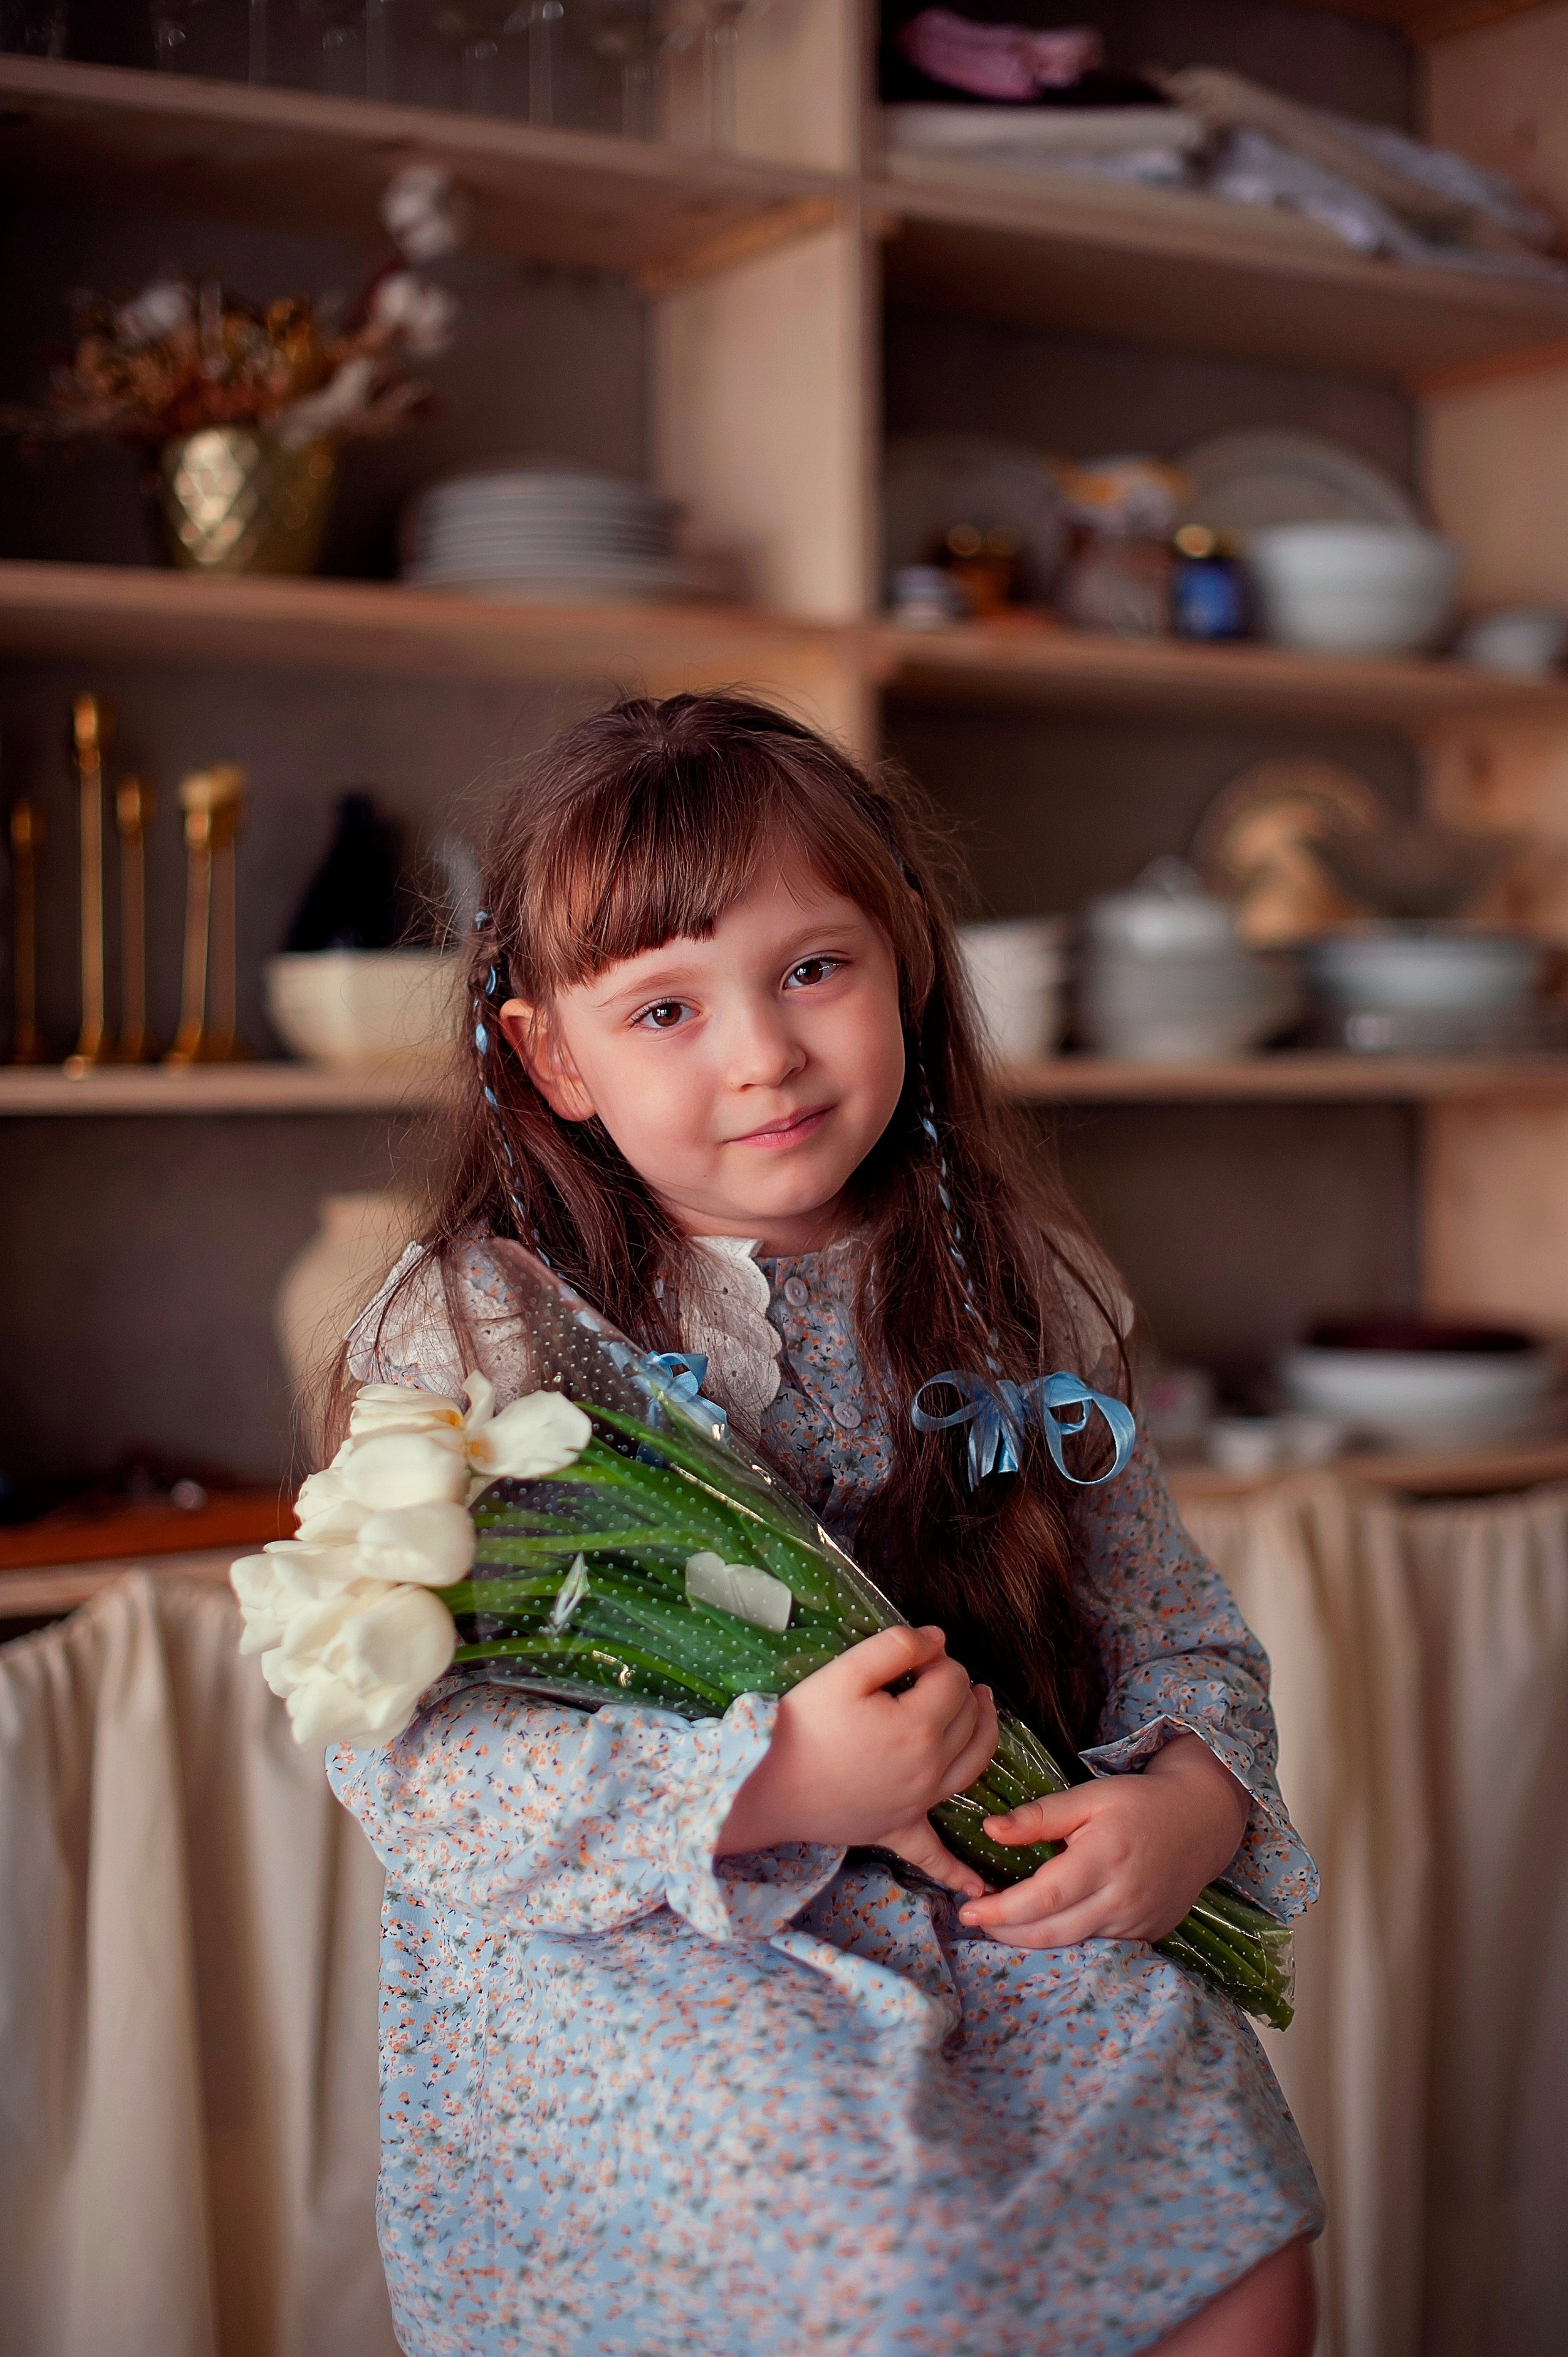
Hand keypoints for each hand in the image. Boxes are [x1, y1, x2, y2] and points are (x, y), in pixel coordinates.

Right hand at [717, 1624, 997, 1891]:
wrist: (765, 1786)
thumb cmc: (802, 1726)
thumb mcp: (844, 1671)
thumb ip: (896, 1647)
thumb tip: (938, 1640)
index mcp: (921, 1727)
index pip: (953, 1680)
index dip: (937, 1659)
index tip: (912, 1655)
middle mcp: (931, 1769)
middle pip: (970, 1719)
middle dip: (961, 1688)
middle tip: (937, 1672)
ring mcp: (918, 1804)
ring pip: (974, 1768)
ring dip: (985, 1735)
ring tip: (982, 1709)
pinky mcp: (896, 1831)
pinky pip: (933, 1856)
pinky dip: (957, 1871)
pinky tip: (976, 1891)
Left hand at [956, 1733, 1249, 1949]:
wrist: (1202, 1820)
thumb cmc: (1139, 1802)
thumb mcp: (1089, 1797)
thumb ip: (1039, 1817)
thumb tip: (989, 1831)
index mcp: (1104, 1857)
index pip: (1043, 1898)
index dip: (1002, 1910)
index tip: (968, 1910)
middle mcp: (1122, 1897)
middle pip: (1052, 1931)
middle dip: (1007, 1931)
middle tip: (973, 1919)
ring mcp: (1137, 1921)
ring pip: (1073, 1942)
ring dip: (1032, 1937)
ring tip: (1000, 1921)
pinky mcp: (1148, 1932)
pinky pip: (1098, 1942)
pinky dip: (1066, 1936)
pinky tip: (1045, 1922)